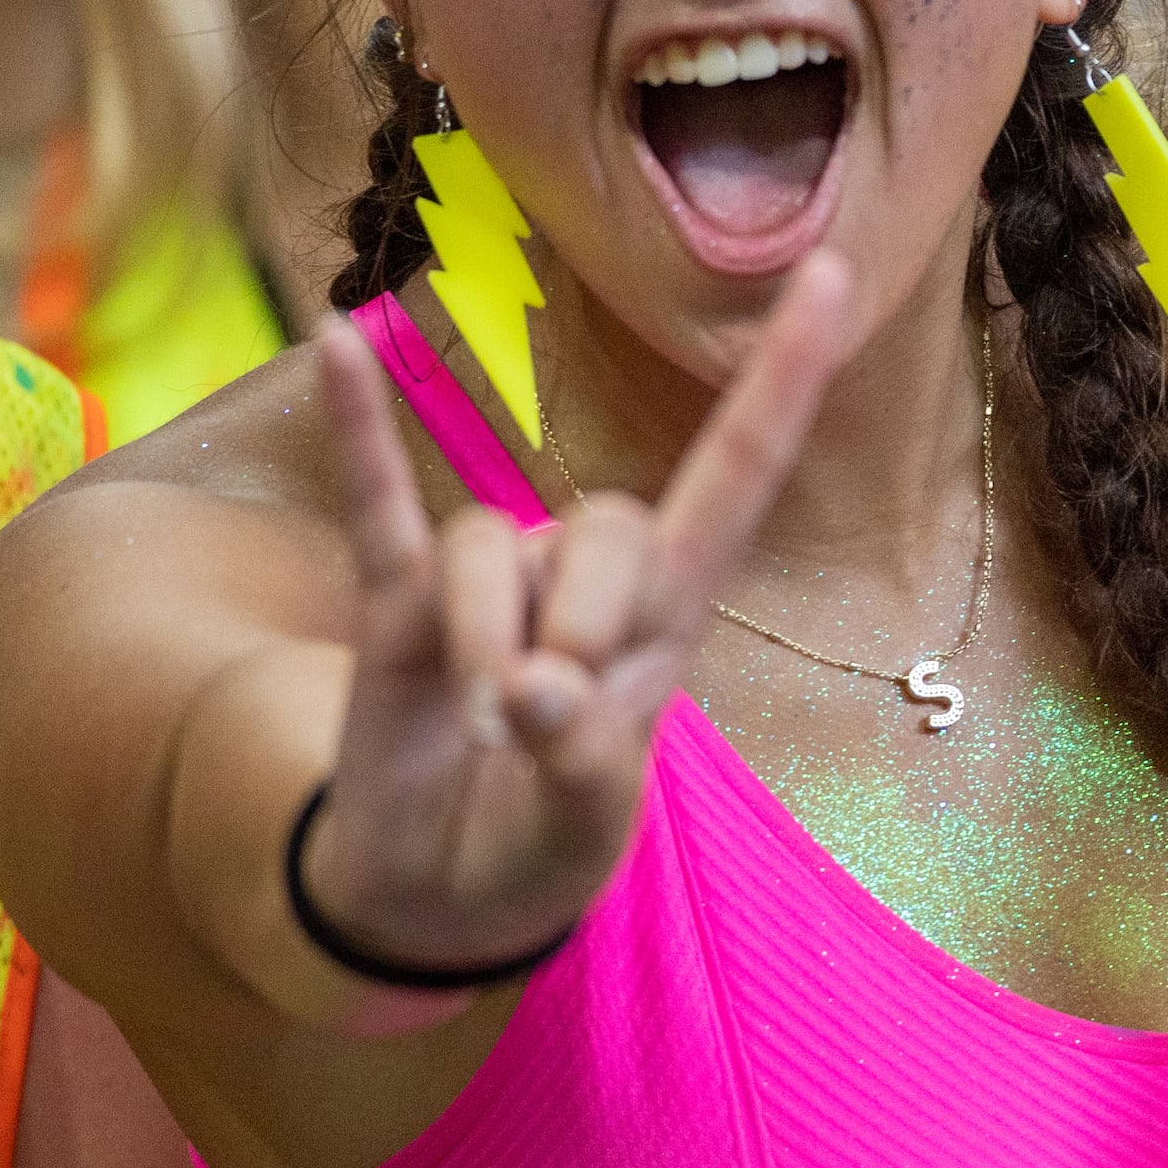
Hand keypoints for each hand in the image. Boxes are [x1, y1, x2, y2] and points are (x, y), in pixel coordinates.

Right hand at [295, 257, 850, 999]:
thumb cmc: (542, 848)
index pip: (740, 475)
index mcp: (671, 615)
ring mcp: (493, 582)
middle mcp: (590, 578)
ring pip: (491, 544)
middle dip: (573, 620)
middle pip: (604, 524)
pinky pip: (380, 500)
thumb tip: (535, 691)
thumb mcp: (585, 828)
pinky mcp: (396, 601)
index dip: (784, 380)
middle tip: (538, 722)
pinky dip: (359, 429)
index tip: (834, 274)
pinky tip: (333, 339)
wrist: (437, 892)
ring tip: (479, 728)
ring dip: (479, 634)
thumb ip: (579, 762)